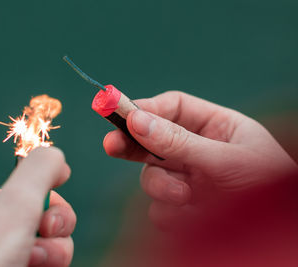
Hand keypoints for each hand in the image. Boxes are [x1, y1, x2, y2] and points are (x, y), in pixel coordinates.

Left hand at [0, 147, 75, 266]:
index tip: (49, 223)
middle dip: (54, 238)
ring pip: (51, 250)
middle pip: (48, 223)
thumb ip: (40, 170)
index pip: (37, 194)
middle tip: (37, 250)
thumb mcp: (14, 203)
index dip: (54, 208)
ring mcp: (2, 259)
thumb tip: (58, 156)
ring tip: (31, 266)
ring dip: (52, 259)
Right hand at [104, 91, 296, 229]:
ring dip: (161, 187)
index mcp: (214, 127)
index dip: (145, 109)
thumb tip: (136, 121)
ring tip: (185, 197)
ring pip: (151, 176)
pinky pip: (158, 207)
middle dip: (131, 144)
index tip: (120, 114)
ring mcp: (187, 179)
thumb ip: (180, 142)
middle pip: (152, 139)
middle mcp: (196, 150)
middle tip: (110, 146)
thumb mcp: (226, 158)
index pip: (172, 108)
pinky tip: (191, 215)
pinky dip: (169, 212)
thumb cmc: (269, 184)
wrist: (279, 236)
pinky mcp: (182, 208)